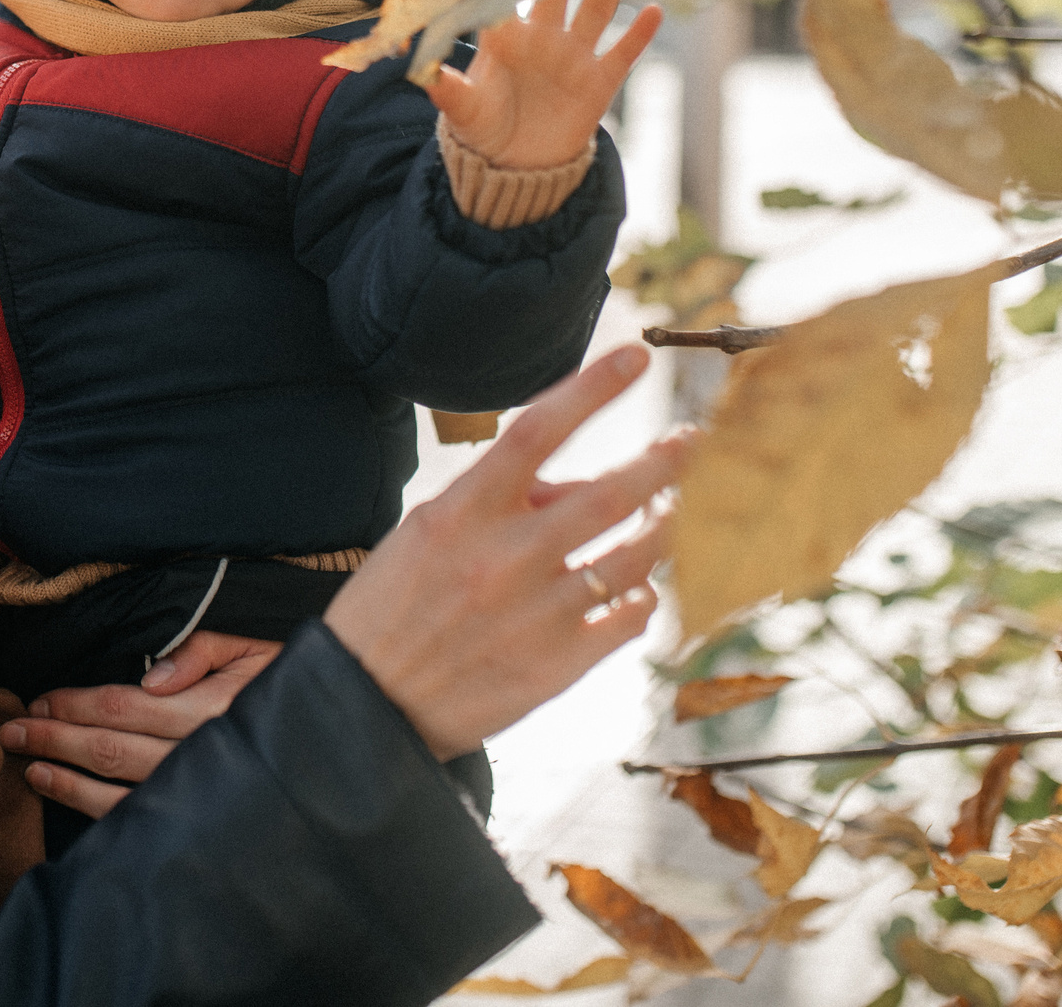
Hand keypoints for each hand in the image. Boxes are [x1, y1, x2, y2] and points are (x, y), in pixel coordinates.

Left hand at [0, 632, 281, 817]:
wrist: (330, 734)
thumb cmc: (286, 678)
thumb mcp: (252, 645)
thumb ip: (203, 650)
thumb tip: (154, 677)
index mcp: (212, 710)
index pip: (125, 706)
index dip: (75, 704)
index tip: (39, 701)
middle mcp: (202, 757)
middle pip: (110, 748)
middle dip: (54, 738)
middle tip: (12, 731)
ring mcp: (198, 794)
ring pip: (116, 791)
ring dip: (65, 778)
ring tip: (28, 765)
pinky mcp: (196, 820)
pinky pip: (137, 821)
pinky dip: (92, 810)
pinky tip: (61, 795)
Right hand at [322, 346, 687, 760]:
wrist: (367, 706)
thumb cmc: (390, 608)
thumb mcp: (425, 532)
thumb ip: (496, 500)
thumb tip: (570, 482)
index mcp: (462, 513)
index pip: (537, 430)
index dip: (591, 388)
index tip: (635, 356)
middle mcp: (507, 557)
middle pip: (612, 492)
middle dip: (665, 460)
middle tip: (695, 439)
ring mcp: (540, 612)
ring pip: (637, 555)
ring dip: (668, 525)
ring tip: (678, 510)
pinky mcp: (560, 664)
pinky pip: (631, 616)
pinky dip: (643, 595)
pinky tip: (637, 588)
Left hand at [426, 0, 661, 168]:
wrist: (515, 165)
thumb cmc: (482, 128)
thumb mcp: (462, 109)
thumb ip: (447, 89)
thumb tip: (418, 72)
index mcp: (505, 36)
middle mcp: (541, 37)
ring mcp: (572, 56)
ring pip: (594, 9)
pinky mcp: (598, 81)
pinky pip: (622, 53)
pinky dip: (638, 34)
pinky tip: (652, 11)